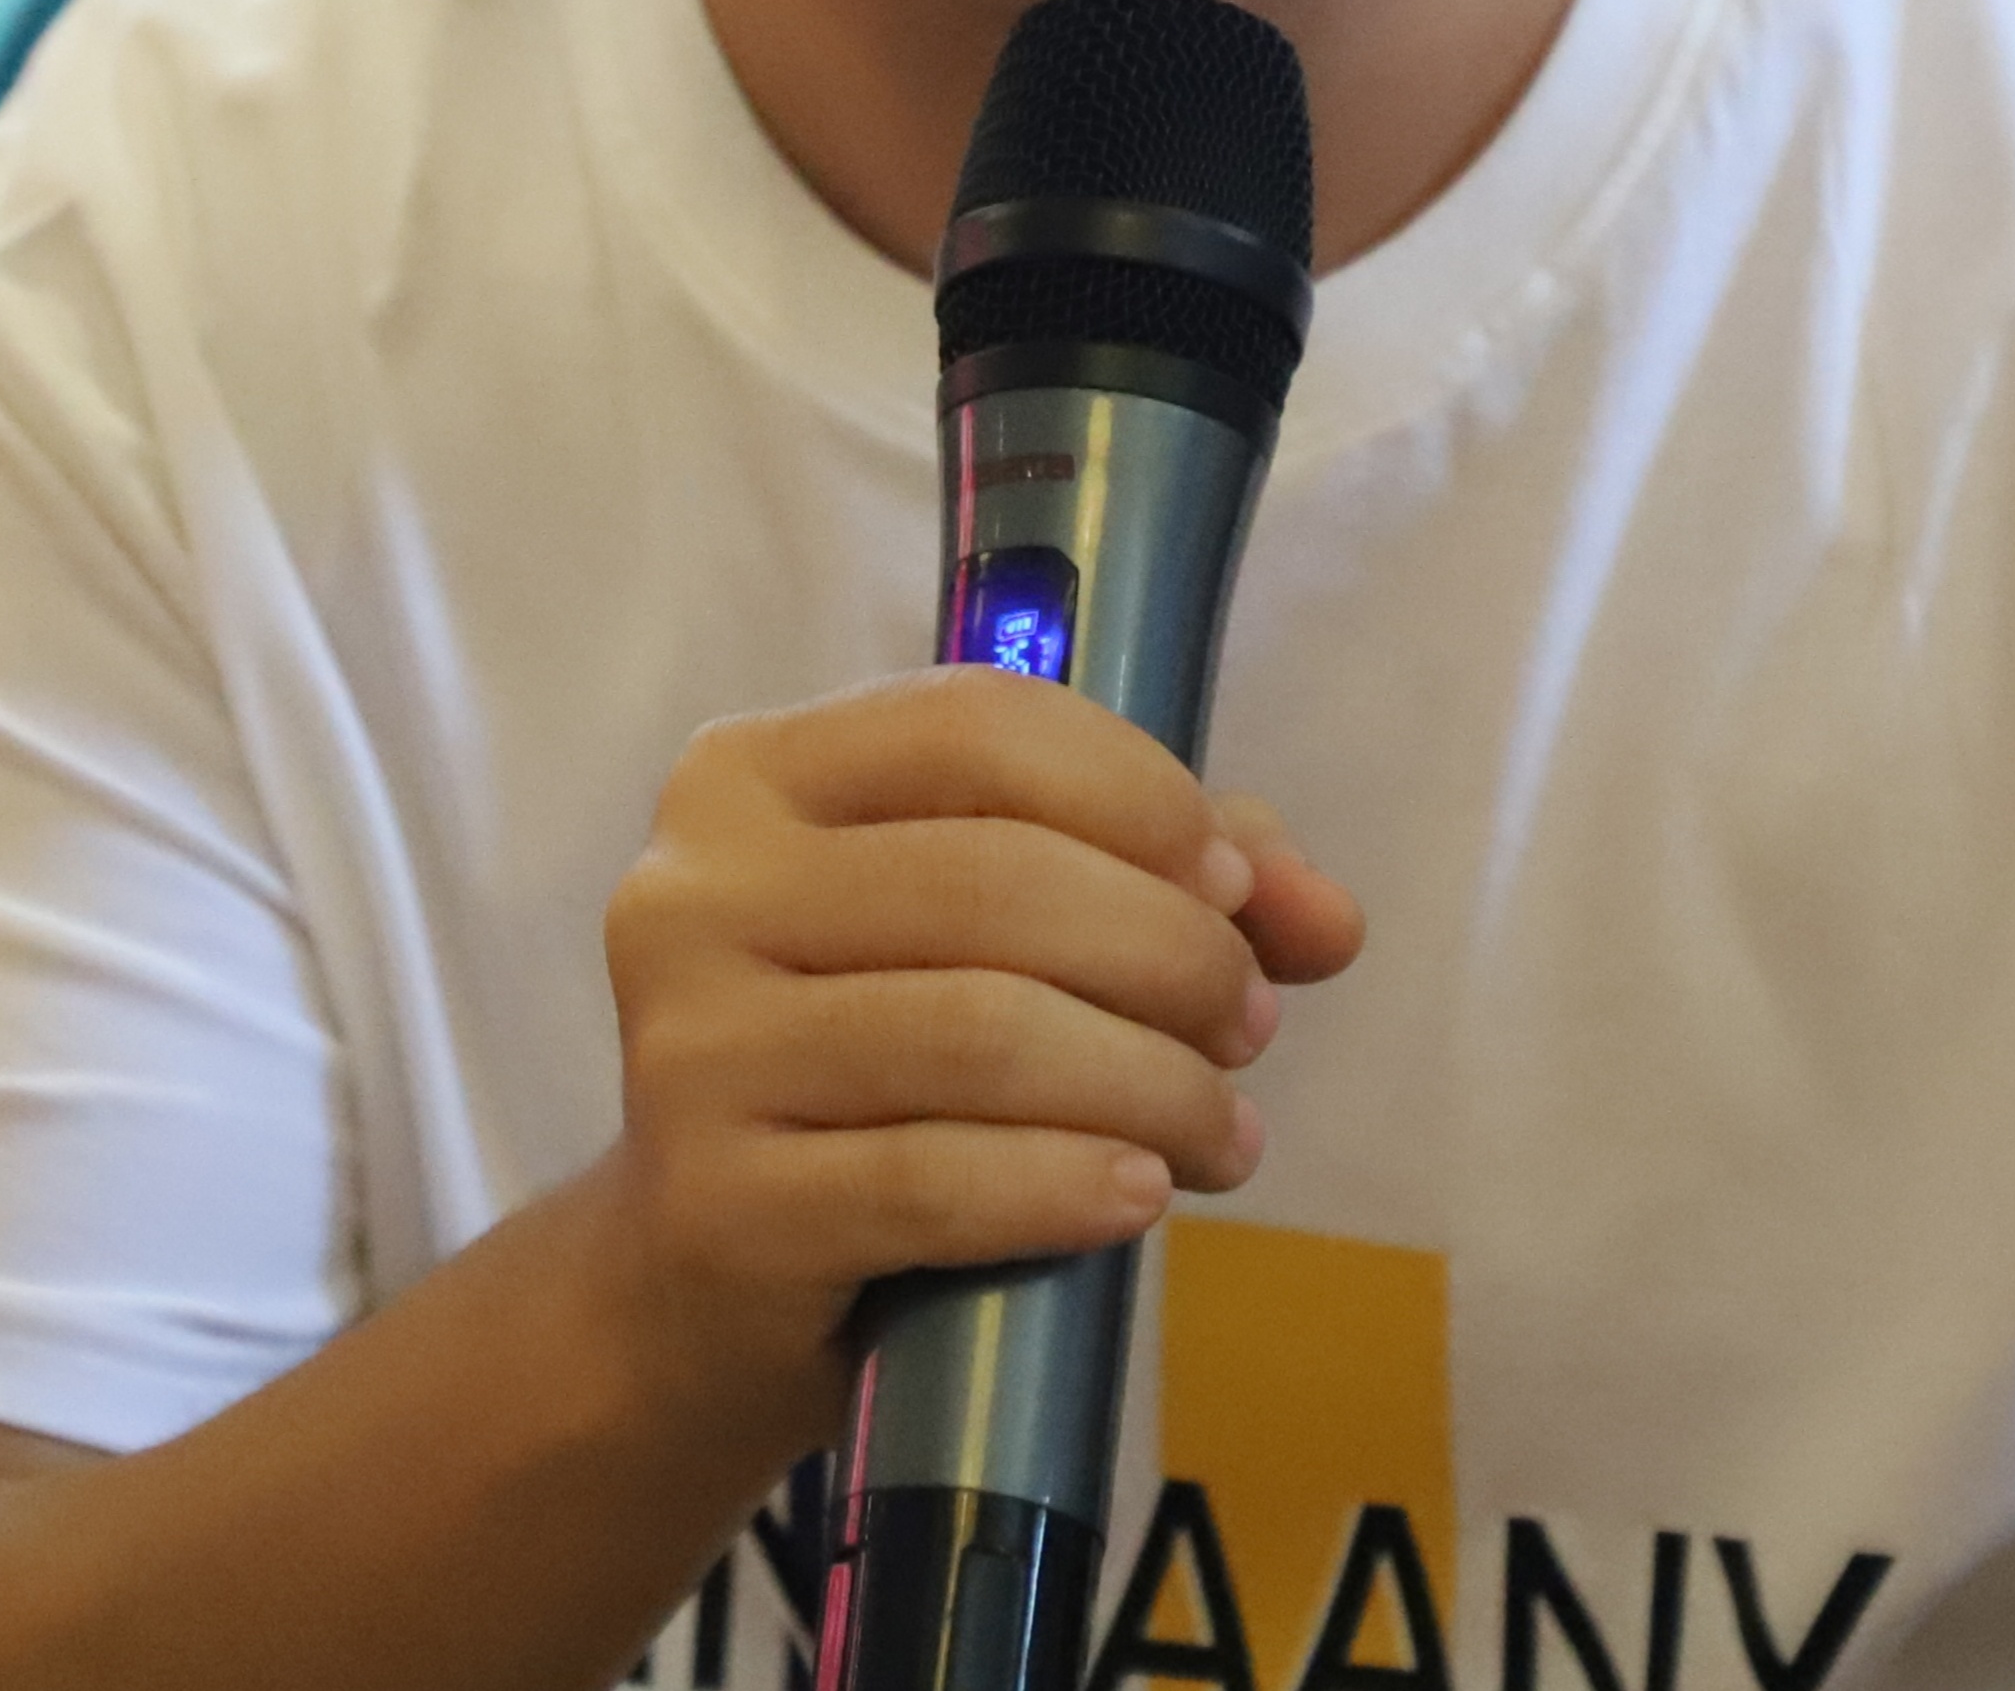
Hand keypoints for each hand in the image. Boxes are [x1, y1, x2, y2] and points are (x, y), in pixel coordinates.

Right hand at [591, 671, 1362, 1460]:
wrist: (696, 1288)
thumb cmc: (872, 1069)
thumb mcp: (998, 938)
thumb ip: (1164, 881)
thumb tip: (1326, 914)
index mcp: (751, 773)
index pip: (978, 725)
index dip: (1138, 794)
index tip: (1236, 888)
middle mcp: (693, 887)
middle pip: (996, 881)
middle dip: (1168, 954)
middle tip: (1252, 1028)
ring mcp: (688, 1049)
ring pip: (981, 1034)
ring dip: (1150, 1084)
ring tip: (1226, 1131)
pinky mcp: (712, 1205)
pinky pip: (933, 1179)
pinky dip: (1066, 1184)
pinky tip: (1140, 1194)